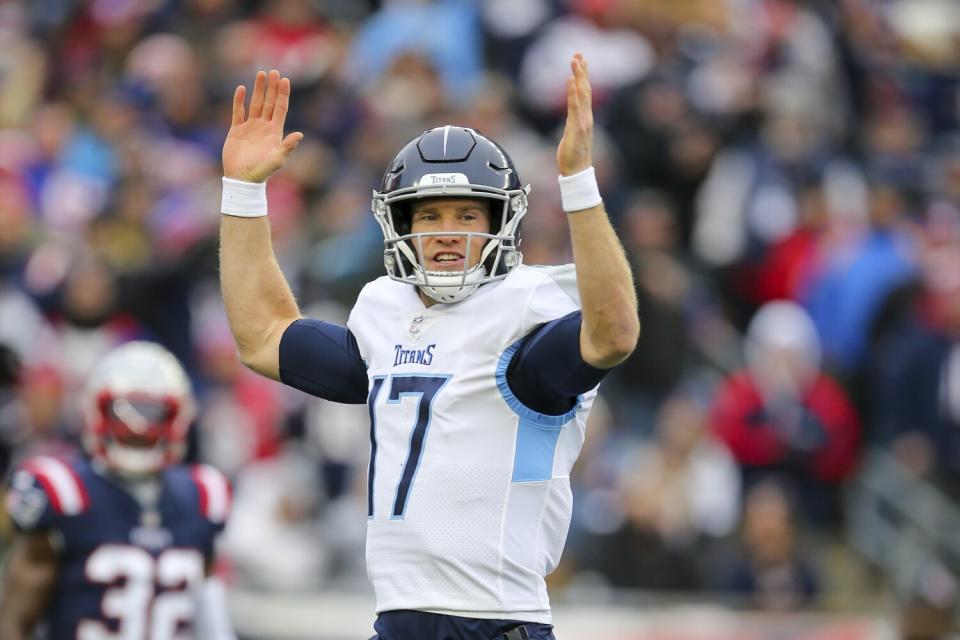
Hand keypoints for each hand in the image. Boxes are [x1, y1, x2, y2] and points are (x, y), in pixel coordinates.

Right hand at [222, 69, 303, 182]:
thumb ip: (288, 147)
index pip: (280, 108)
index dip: (283, 94)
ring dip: (257, 89)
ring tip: (260, 74)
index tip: (285, 79)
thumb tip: (300, 135)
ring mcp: (250, 127)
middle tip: (273, 71)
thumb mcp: (277, 159)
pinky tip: (241, 88)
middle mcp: (264, 126)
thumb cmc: (262, 171)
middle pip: (269, 102)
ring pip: (255, 104)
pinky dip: (239, 101)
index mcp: (275, 131)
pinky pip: (238, 112)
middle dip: (271, 87)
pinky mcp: (237, 130)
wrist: (242, 179)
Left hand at [556, 53, 592, 176]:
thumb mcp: (572, 134)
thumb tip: (572, 113)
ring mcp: (582, 121)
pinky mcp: (576, 127)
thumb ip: (573, 121)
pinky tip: (571, 79)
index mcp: (585, 118)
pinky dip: (573, 92)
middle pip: (586, 89)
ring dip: (579, 76)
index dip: (583, 76)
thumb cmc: (573, 156)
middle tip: (578, 54)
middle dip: (582, 71)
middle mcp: (586, 117)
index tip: (581, 61)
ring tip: (576, 60)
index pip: (585, 93)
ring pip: (582, 94)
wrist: (576, 172)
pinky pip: (574, 106)